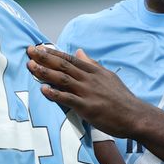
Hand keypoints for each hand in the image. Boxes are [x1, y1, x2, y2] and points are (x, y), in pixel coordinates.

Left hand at [26, 45, 151, 137]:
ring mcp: (88, 93)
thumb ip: (92, 64)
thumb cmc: (122, 99)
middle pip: (63, 66)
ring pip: (63, 79)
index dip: (53, 53)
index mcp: (93, 71)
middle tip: (29, 51)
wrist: (135, 116)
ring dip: (45, 72)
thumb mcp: (108, 76)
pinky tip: (43, 90)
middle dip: (44, 58)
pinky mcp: (87, 107)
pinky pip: (68, 99)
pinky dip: (55, 94)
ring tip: (31, 66)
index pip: (69, 59)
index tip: (39, 47)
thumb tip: (79, 51)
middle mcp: (89, 79)